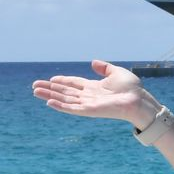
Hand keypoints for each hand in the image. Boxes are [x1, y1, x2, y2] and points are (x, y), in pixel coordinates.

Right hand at [31, 60, 152, 126]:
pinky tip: (49, 102)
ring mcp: (88, 104)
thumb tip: (93, 62)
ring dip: (50, 96)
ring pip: (65, 100)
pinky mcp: (90, 111)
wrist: (139, 100)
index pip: (74, 84)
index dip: (62, 82)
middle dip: (50, 89)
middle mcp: (89, 96)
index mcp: (94, 87)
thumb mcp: (117, 73)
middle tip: (34, 86)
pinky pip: (72, 108)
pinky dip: (60, 106)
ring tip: (36, 92)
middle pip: (65, 92)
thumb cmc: (131, 89)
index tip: (51, 79)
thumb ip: (104, 68)